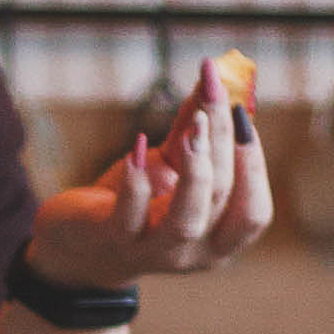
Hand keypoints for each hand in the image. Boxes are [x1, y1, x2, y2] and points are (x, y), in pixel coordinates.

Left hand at [23, 55, 271, 293]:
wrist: (79, 244)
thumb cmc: (135, 202)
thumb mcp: (169, 166)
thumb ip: (192, 131)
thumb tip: (214, 78)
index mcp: (218, 242)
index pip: (254, 211)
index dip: (253, 163)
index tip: (241, 113)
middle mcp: (191, 254)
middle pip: (221, 197)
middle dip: (221, 142)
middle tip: (214, 94)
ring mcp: (151, 253)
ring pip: (187, 220)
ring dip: (196, 170)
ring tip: (194, 127)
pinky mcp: (113, 241)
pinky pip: (130, 215)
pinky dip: (137, 179)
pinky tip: (138, 145)